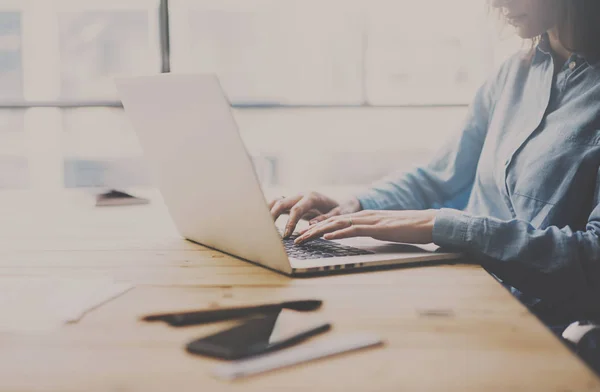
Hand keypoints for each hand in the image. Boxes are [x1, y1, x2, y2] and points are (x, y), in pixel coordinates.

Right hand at [269, 192, 361, 237]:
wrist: (342, 202)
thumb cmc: (341, 209)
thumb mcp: (337, 215)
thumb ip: (324, 219)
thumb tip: (310, 225)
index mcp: (312, 197)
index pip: (296, 209)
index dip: (290, 222)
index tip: (286, 236)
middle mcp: (301, 195)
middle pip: (282, 202)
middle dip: (272, 215)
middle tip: (268, 230)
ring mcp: (296, 197)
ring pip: (277, 200)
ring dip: (268, 211)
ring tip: (262, 225)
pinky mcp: (293, 202)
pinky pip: (278, 204)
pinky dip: (270, 211)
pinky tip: (266, 223)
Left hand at [294, 209, 438, 244]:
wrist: (428, 222)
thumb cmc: (409, 229)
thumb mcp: (386, 231)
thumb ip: (372, 232)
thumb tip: (361, 237)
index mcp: (365, 217)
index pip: (336, 222)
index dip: (318, 228)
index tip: (304, 235)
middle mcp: (364, 216)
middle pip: (332, 222)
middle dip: (311, 230)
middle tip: (296, 238)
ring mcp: (370, 221)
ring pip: (338, 225)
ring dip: (318, 232)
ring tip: (304, 238)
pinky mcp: (378, 228)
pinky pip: (354, 230)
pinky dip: (338, 233)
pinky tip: (327, 237)